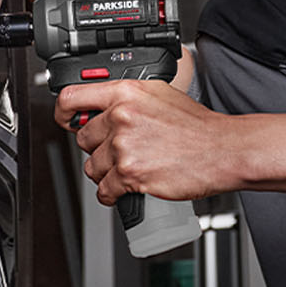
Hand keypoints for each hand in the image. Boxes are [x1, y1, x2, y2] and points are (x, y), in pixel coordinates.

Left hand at [57, 79, 242, 205]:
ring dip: (106, 173)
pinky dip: (111, 194)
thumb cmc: (197, 126)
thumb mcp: (160, 95)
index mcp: (126, 92)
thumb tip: (104, 107)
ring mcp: (124, 146)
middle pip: (84, 139)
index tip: (66, 120)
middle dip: (99, 148)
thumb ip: (129, 99)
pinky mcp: (130, 173)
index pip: (73, 97)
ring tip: (128, 169)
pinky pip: (104, 190)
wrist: (222, 150)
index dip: (64, 112)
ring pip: (93, 167)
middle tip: (120, 151)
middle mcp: (122, 116)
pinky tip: (125, 188)